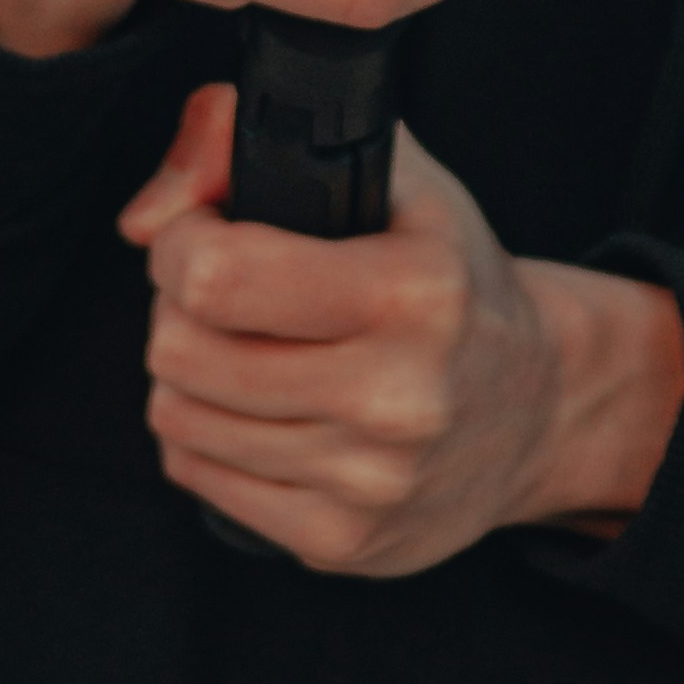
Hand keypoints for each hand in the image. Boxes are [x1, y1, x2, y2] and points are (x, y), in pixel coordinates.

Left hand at [120, 84, 683, 574]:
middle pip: (180, 350)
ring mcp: (368, 480)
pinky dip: (208, 435)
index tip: (202, 232)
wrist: (540, 406)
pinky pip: (197, 476)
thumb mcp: (391, 176)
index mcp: (414, 290)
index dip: (181, 241)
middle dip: (179, 307)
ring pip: (176, 416)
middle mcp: (396, 394)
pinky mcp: (341, 541)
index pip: (217, 276)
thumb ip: (252, 142)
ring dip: (189, 373)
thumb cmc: (451, 277)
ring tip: (246, 347)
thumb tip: (143, 217)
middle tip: (225, 294)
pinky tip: (262, 407)